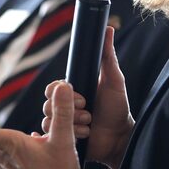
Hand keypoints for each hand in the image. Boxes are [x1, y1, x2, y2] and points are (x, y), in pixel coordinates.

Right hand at [42, 27, 133, 168]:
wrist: (121, 137)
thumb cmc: (118, 108)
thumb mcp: (113, 80)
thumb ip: (108, 56)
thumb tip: (108, 28)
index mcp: (72, 91)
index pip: (53, 87)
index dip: (59, 89)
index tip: (77, 92)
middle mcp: (64, 106)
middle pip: (46, 103)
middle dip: (67, 106)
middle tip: (87, 108)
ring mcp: (63, 123)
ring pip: (49, 120)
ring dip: (72, 121)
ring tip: (89, 122)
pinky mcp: (63, 140)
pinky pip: (54, 135)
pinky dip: (71, 133)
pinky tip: (85, 133)